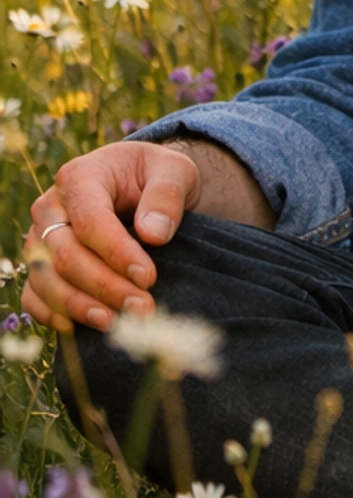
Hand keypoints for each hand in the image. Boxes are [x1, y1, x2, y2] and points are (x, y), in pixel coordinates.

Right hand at [21, 138, 272, 334]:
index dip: (117, 253)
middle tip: (143, 308)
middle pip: (66, 256)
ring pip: (47, 280)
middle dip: (105, 287)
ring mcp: (39, 239)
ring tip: (120, 324)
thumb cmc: (155, 176)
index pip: (90, 221)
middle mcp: (50, 208)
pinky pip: (33, 296)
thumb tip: (153, 234)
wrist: (140, 185)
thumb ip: (166, 195)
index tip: (148, 278)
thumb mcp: (175, 171)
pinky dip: (55, 315)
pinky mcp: (38, 266)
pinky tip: (88, 326)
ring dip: (82, 307)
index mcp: (80, 177)